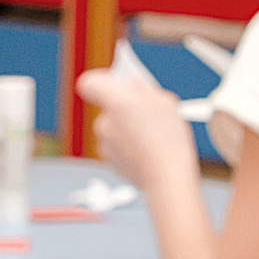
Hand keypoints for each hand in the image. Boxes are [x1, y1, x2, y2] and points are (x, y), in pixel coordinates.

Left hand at [75, 67, 198, 192]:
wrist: (167, 177)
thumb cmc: (168, 140)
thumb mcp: (165, 102)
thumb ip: (143, 90)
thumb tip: (132, 88)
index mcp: (115, 101)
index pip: (90, 82)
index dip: (104, 81)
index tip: (119, 84)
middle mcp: (104, 123)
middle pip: (107, 108)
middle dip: (123, 108)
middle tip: (147, 112)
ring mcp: (104, 144)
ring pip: (112, 129)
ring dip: (127, 129)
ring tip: (152, 135)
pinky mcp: (110, 162)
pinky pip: (117, 147)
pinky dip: (129, 147)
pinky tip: (148, 150)